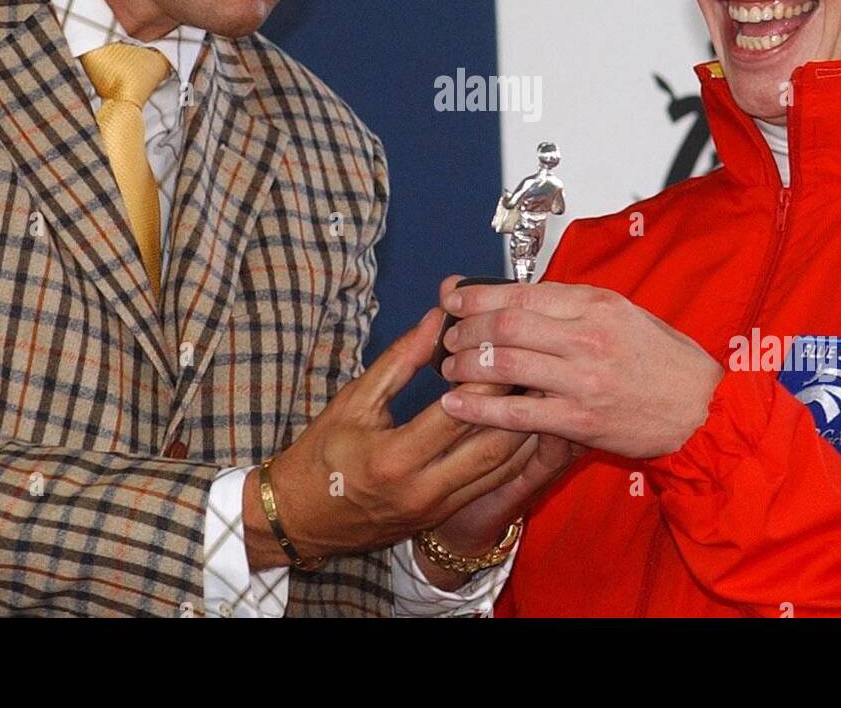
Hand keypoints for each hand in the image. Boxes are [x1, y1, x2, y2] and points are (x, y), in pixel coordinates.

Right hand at [244, 307, 533, 571]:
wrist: (300, 519)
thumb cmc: (320, 455)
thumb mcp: (354, 400)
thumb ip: (400, 360)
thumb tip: (437, 320)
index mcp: (394, 457)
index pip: (458, 412)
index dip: (487, 376)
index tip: (505, 343)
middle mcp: (423, 489)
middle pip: (492, 444)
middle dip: (518, 402)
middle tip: (536, 364)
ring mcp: (437, 509)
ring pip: (501, 469)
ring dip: (526, 429)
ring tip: (540, 389)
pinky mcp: (444, 516)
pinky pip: (493, 484)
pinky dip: (515, 454)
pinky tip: (527, 424)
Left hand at [436, 278, 723, 458]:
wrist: (702, 408)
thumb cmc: (661, 358)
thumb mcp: (622, 313)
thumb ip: (571, 305)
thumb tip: (517, 296)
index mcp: (595, 304)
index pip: (521, 293)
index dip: (478, 295)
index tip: (452, 297)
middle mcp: (587, 337)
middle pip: (506, 325)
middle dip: (466, 329)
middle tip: (448, 335)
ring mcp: (583, 380)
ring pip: (506, 366)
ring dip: (467, 366)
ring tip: (449, 367)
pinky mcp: (581, 421)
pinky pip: (518, 414)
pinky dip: (479, 409)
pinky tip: (456, 405)